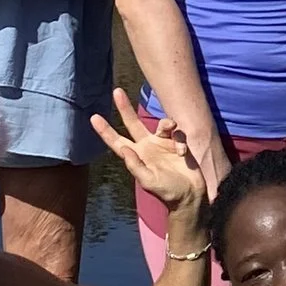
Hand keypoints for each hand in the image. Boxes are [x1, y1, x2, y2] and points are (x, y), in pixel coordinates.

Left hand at [91, 87, 207, 224]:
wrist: (191, 194)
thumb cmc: (168, 192)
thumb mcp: (149, 181)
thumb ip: (135, 166)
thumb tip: (123, 149)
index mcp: (137, 157)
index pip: (117, 142)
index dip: (105, 131)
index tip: (93, 117)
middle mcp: (147, 147)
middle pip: (133, 123)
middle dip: (124, 108)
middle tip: (116, 91)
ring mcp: (162, 143)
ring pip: (160, 123)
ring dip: (166, 124)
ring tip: (172, 128)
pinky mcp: (177, 143)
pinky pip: (177, 132)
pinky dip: (179, 140)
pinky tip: (183, 152)